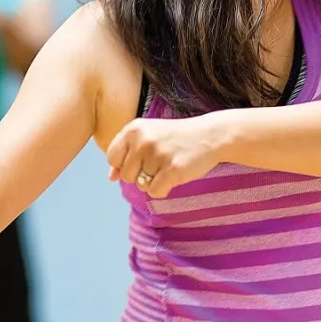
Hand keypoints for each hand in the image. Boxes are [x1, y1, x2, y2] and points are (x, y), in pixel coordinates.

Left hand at [106, 117, 221, 198]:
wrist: (210, 135)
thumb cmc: (175, 138)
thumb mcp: (148, 138)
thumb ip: (127, 154)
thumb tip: (111, 177)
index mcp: (133, 129)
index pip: (112, 157)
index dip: (124, 164)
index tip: (140, 160)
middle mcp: (143, 140)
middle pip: (125, 175)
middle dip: (140, 175)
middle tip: (159, 162)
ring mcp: (158, 155)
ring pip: (141, 185)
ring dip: (154, 182)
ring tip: (168, 166)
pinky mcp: (172, 169)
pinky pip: (155, 192)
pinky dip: (164, 189)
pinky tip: (174, 176)